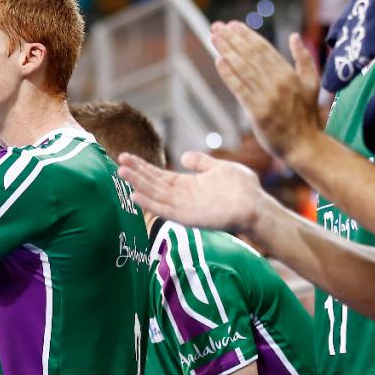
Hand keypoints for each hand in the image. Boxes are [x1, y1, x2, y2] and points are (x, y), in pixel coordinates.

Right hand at [116, 152, 263, 231]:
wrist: (256, 205)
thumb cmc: (242, 188)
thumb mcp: (218, 168)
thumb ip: (201, 163)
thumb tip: (183, 156)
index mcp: (187, 184)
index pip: (158, 174)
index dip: (143, 166)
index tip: (126, 156)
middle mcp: (181, 196)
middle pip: (152, 183)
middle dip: (136, 172)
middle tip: (118, 160)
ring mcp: (183, 207)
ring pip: (154, 195)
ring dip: (138, 184)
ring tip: (122, 172)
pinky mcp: (187, 218)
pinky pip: (165, 211)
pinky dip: (150, 204)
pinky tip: (136, 196)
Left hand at [210, 22, 320, 164]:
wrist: (304, 145)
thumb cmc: (306, 117)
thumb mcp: (312, 84)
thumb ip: (304, 59)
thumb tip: (294, 37)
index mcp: (289, 74)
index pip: (264, 48)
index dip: (247, 35)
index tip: (233, 25)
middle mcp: (279, 82)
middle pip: (251, 55)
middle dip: (233, 39)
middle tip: (217, 26)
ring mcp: (268, 97)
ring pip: (244, 68)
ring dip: (227, 51)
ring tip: (214, 38)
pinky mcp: (258, 112)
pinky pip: (240, 89)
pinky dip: (229, 74)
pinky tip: (218, 61)